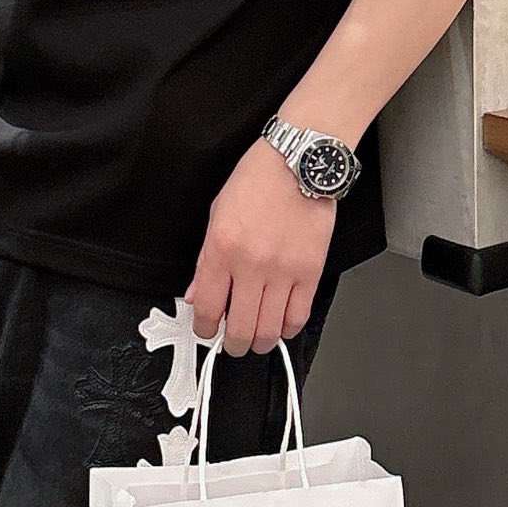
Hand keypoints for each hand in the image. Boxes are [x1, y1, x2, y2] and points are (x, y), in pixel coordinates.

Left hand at [184, 138, 337, 356]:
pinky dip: (288, 328)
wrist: (298, 162)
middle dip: (232, 344)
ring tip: (256, 339)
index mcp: (222, 247)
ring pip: (270, 329)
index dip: (203, 328)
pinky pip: (298, 315)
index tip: (205, 330)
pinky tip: (281, 325)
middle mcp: (251, 263)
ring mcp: (283, 270)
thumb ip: (206, 260)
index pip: (206, 307)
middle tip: (231, 343)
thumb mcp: (217, 214)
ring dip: (260, 342)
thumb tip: (197, 293)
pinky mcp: (310, 271)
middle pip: (239, 327)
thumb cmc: (258, 180)